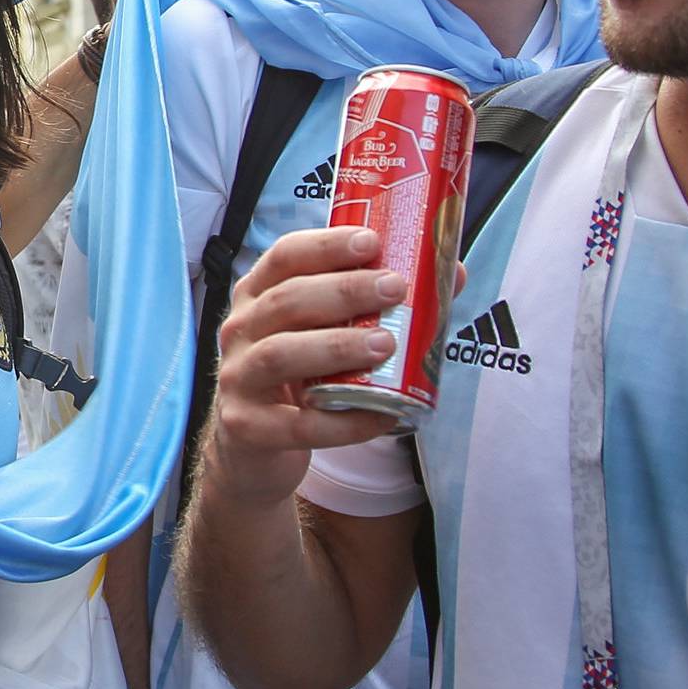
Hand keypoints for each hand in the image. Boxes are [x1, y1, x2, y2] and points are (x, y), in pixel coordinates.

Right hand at [197, 227, 410, 508]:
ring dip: (336, 346)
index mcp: (259, 292)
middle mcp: (240, 329)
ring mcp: (237, 378)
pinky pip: (297, 424)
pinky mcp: (246, 427)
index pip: (285, 255)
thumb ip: (376, 304)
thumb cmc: (300, 373)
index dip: (326, 246)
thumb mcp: (325, 331)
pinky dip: (343, 422)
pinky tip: (381, 415)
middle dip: (343, 291)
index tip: (372, 242)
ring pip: (281, 355)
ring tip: (385, 344)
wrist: (253, 447)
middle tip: (394, 289)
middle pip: (287, 300)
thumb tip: (450, 273)